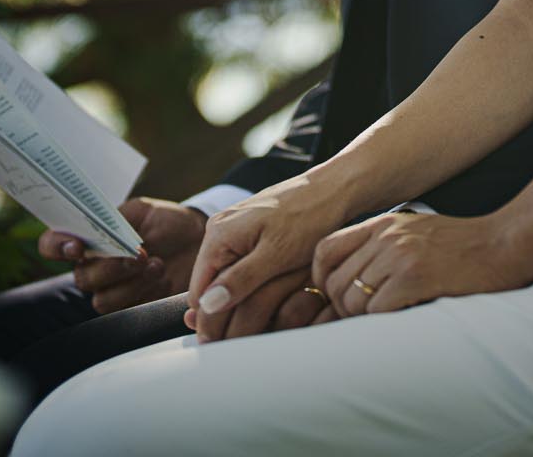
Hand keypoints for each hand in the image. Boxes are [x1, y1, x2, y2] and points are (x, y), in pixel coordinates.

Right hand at [37, 198, 207, 314]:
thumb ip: (117, 219)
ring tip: (156, 264)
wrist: (196, 241)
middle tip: (138, 254)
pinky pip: (124, 310)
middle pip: (81, 278)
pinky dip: (143, 291)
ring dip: (130, 282)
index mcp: (89, 238)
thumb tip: (101, 228)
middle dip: (109, 267)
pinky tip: (160, 275)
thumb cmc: (165, 221)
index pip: (53, 245)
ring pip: (101, 299)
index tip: (77, 246)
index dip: (56, 246)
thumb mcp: (142, 211)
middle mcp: (93, 267)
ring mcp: (111, 289)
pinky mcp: (131, 307)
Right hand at [186, 178, 346, 342]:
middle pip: (209, 287)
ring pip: (224, 278)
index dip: (212, 321)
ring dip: (237, 299)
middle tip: (247, 337)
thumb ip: (240, 280)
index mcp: (219, 235)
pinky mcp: (248, 232)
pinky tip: (266, 295)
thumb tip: (206, 307)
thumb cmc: (309, 218)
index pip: (199, 294)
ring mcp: (232, 230)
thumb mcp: (276, 255)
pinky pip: (238, 266)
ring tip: (260, 319)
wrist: (333, 189)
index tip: (230, 343)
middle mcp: (219, 230)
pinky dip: (248, 283)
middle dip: (224, 312)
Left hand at [313, 210, 529, 316]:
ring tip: (387, 318)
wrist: (503, 244)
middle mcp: (386, 236)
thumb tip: (354, 282)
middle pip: (334, 283)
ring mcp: (399, 254)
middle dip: (342, 310)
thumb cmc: (461, 246)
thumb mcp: (415, 233)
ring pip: (352, 301)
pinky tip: (403, 316)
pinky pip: (377, 310)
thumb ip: (383, 248)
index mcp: (382, 224)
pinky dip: (383, 322)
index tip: (333, 297)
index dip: (319, 279)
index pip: (325, 250)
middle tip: (364, 319)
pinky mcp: (415, 276)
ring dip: (363, 320)